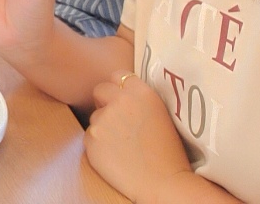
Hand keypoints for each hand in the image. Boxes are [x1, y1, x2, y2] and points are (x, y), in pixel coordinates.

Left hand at [86, 74, 194, 201]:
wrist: (166, 183)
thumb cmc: (169, 154)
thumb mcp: (160, 114)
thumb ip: (138, 99)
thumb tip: (120, 91)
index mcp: (141, 92)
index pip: (118, 75)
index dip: (119, 89)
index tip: (124, 101)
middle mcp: (119, 101)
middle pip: (100, 90)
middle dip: (106, 102)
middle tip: (119, 122)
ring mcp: (102, 119)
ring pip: (95, 116)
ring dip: (104, 126)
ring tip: (124, 146)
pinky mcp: (91, 138)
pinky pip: (90, 136)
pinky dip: (99, 144)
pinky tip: (116, 156)